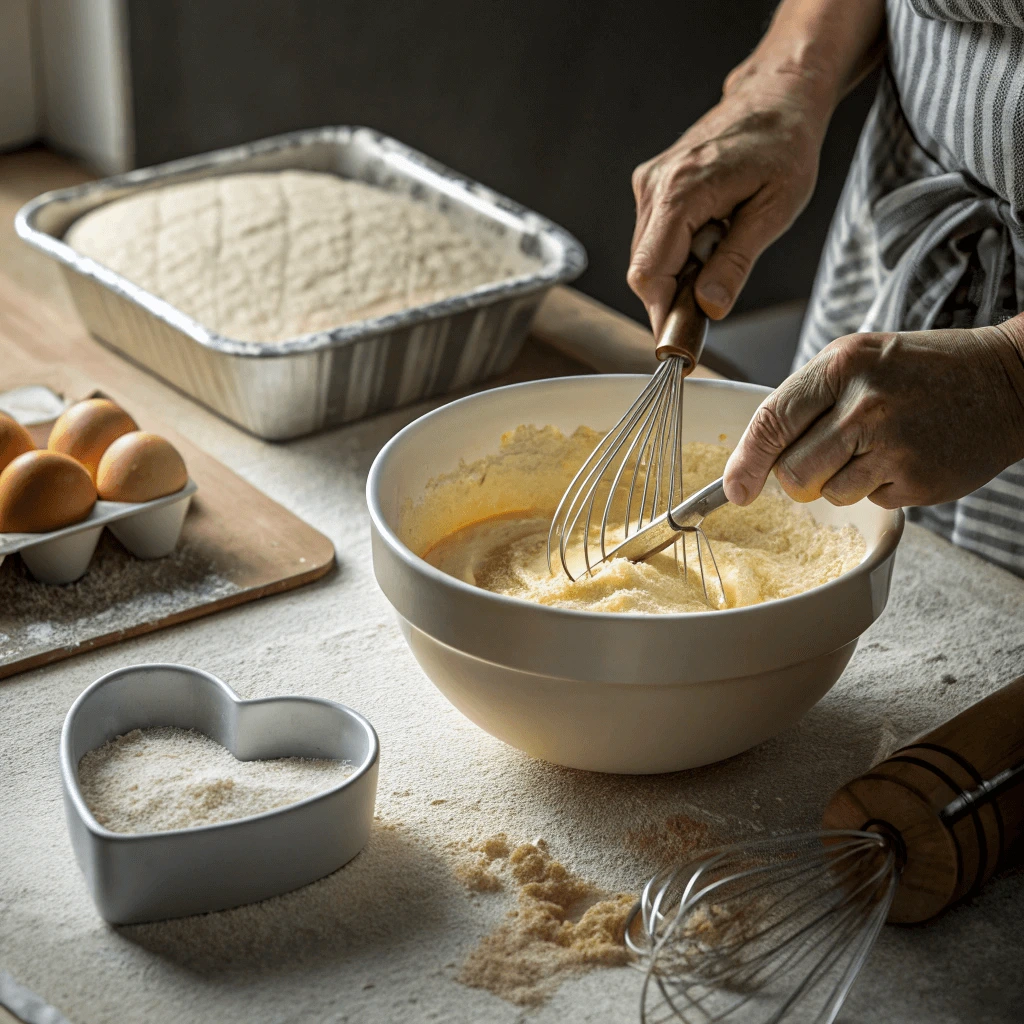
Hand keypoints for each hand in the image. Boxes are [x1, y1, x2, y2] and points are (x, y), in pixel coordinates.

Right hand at [628, 59, 830, 336]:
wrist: (777, 95)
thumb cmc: (784, 143)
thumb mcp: (775, 211)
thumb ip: (736, 263)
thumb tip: (709, 308)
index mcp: (682, 191)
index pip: (648, 274)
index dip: (662, 313)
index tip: (682, 338)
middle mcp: (655, 185)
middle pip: (643, 270)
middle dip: (674, 294)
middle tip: (714, 299)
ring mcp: (649, 184)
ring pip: (647, 257)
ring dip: (678, 271)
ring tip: (722, 248)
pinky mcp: (652, 186)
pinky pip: (654, 238)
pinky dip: (678, 252)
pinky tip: (710, 234)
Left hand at [723, 322, 1023, 509]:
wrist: (1008, 381)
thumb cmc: (922, 370)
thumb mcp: (858, 360)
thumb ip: (805, 402)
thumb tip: (756, 461)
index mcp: (841, 365)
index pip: (771, 421)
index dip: (745, 462)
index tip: (733, 489)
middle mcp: (864, 404)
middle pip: (792, 471)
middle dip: (796, 475)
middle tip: (827, 455)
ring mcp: (893, 444)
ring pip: (828, 491)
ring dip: (841, 480)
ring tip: (877, 446)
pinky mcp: (917, 479)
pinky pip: (869, 500)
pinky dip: (878, 486)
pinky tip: (904, 456)